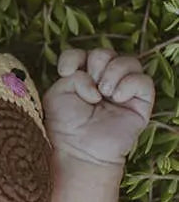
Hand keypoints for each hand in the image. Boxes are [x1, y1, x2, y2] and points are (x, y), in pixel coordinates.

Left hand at [42, 48, 154, 166]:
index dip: (74, 57)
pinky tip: (116, 97)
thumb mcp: (57, 94)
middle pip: (105, 53)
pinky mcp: (141, 103)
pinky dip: (128, 84)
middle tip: (90, 86)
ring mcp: (123, 90)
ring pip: (129, 61)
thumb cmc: (65, 124)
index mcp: (81, 77)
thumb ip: (72, 76)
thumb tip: (95, 80)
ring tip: (103, 93)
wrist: (80, 149)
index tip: (65, 71)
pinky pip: (143, 81)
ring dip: (113, 72)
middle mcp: (103, 81)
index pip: (81, 54)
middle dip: (96, 64)